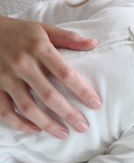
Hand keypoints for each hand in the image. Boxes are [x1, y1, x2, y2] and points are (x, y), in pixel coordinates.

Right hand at [0, 15, 101, 137]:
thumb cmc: (18, 31)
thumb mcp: (44, 29)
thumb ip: (69, 38)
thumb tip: (94, 44)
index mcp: (39, 48)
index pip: (66, 74)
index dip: (82, 91)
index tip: (95, 104)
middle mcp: (23, 64)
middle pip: (49, 95)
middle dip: (68, 113)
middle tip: (83, 126)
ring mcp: (6, 78)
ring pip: (28, 107)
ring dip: (47, 124)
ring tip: (63, 133)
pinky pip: (5, 111)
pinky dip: (20, 123)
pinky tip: (35, 129)